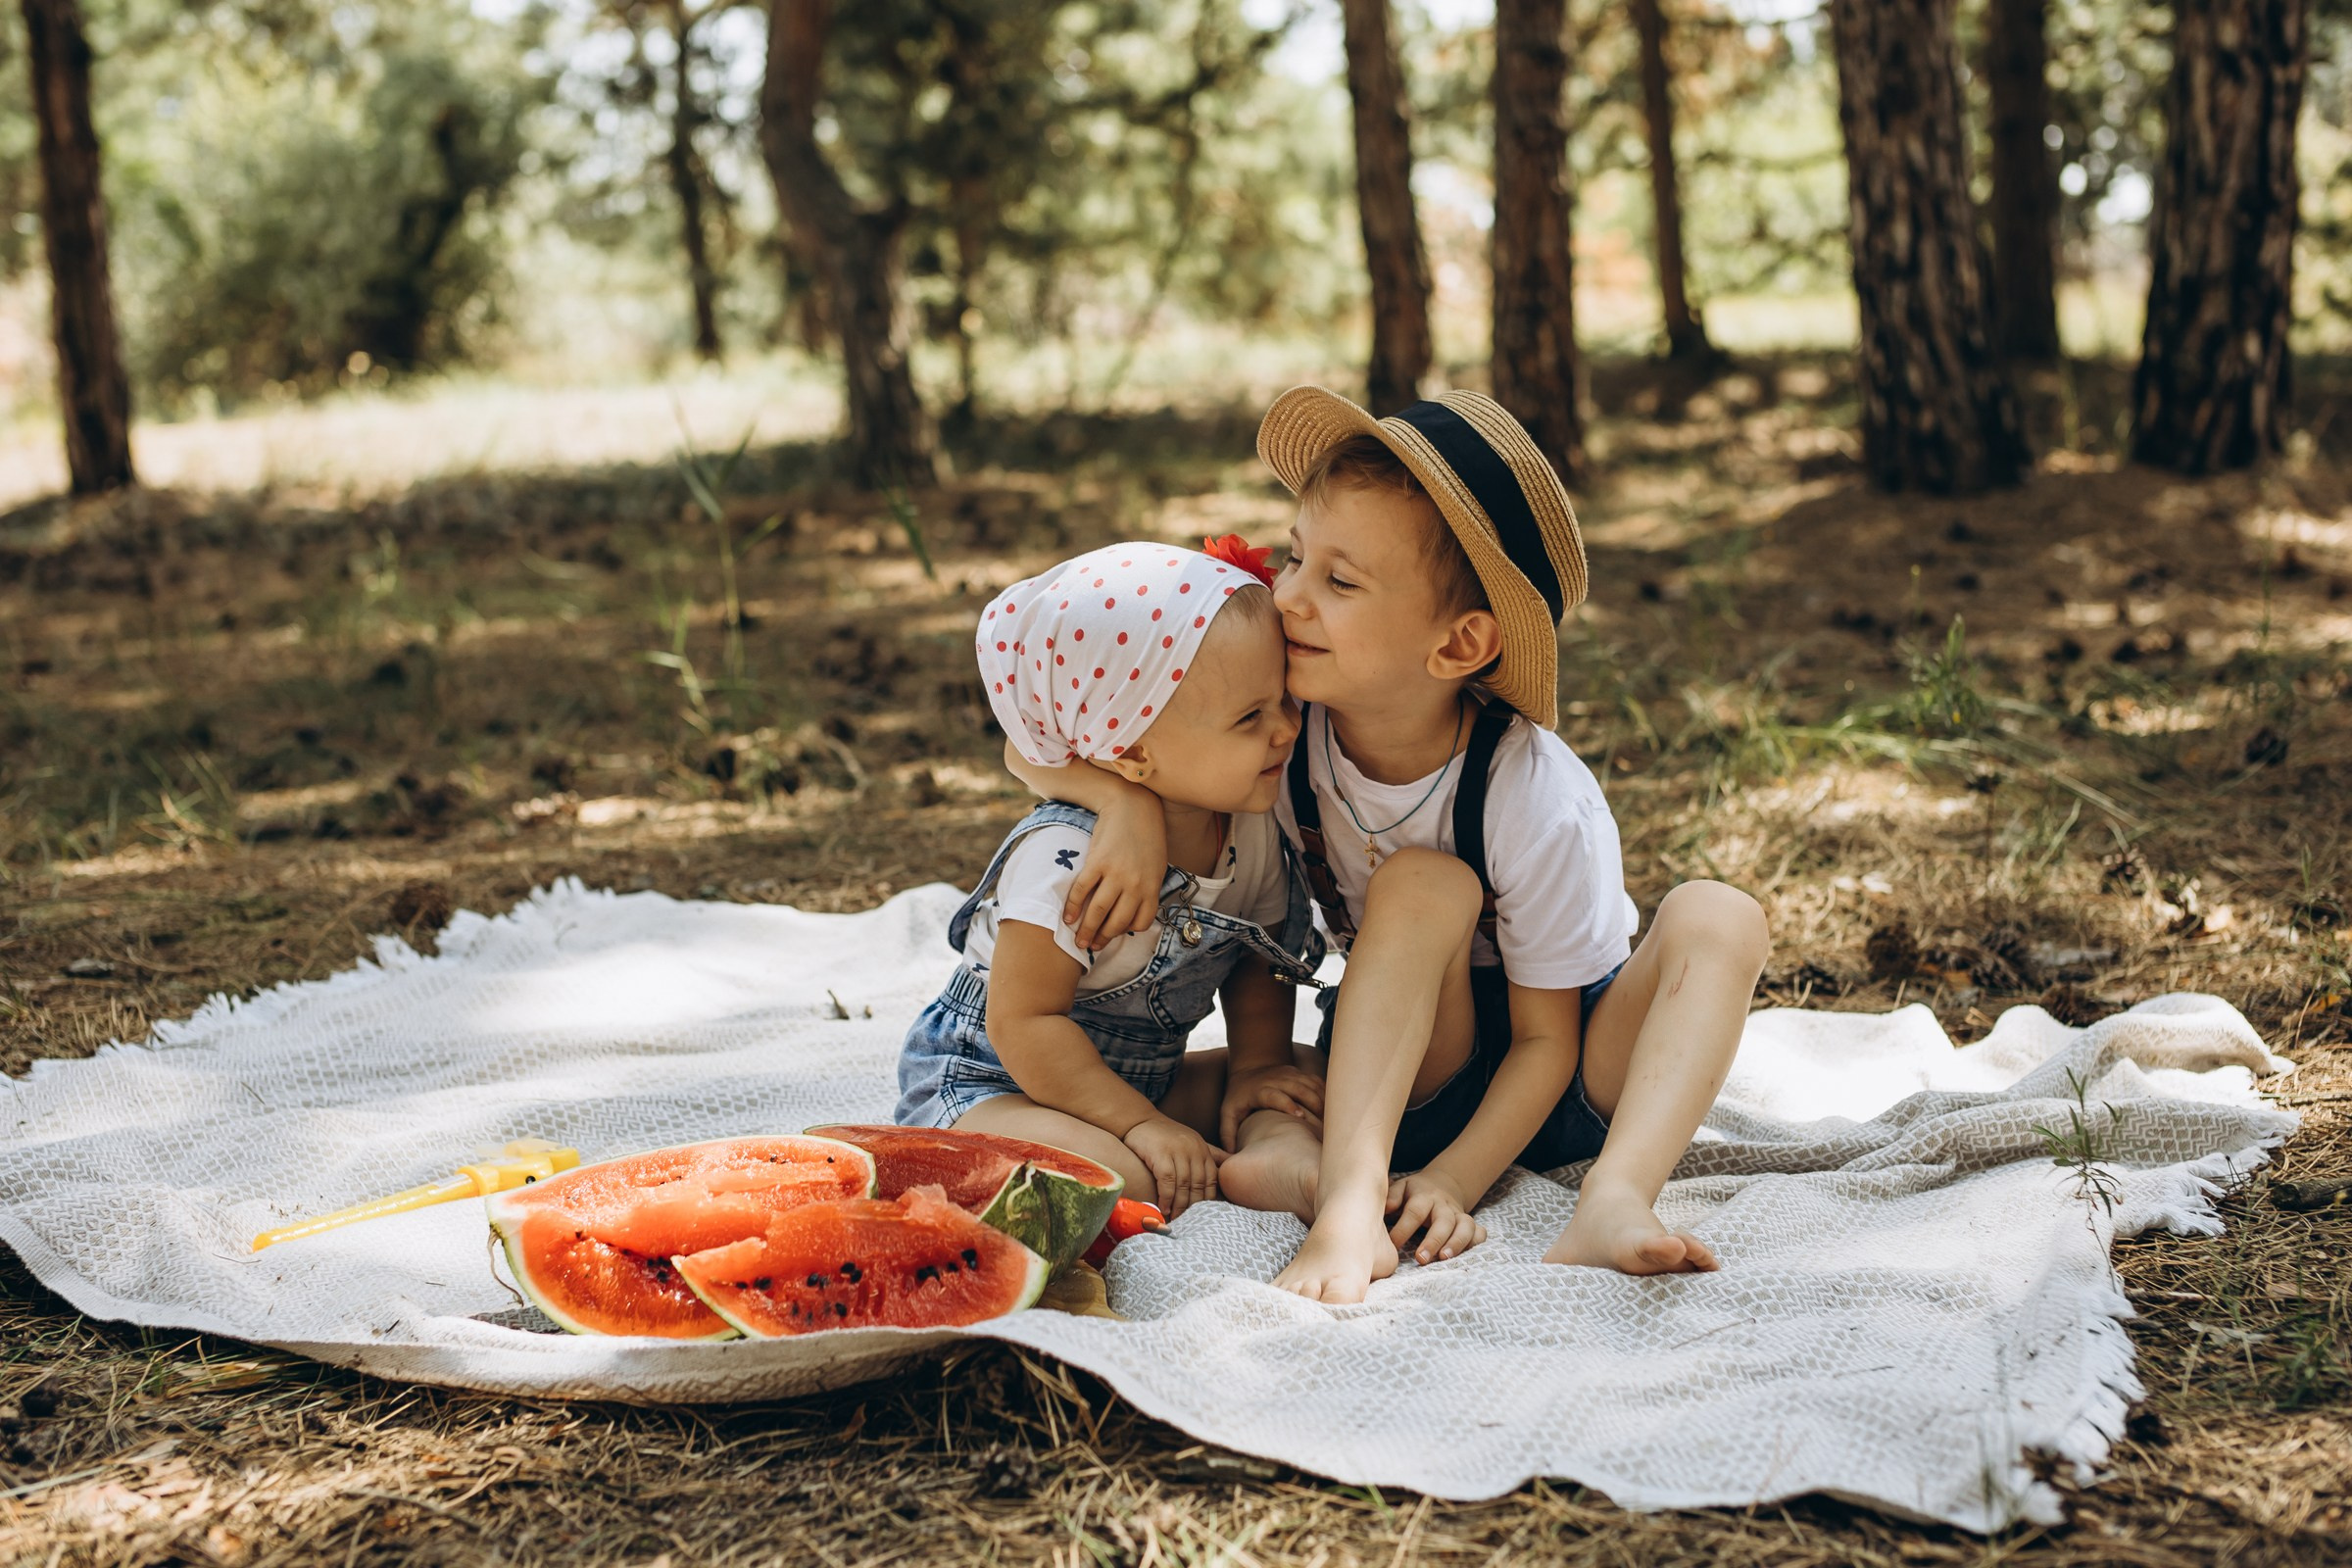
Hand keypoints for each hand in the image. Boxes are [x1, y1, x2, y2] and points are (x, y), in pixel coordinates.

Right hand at [1062, 790, 1166, 949]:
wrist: (1132, 806)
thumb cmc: (1145, 836)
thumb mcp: (1155, 865)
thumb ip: (1145, 888)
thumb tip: (1130, 911)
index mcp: (1152, 887)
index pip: (1141, 922)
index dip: (1125, 932)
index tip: (1113, 935)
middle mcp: (1135, 884)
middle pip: (1117, 922)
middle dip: (1102, 938)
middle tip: (1090, 946)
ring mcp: (1116, 874)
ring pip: (1098, 911)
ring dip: (1086, 930)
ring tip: (1078, 941)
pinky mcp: (1097, 862)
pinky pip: (1082, 890)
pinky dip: (1073, 907)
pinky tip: (1068, 917)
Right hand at [1122, 1116, 1222, 1217]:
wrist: (1139, 1120)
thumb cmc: (1166, 1135)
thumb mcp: (1192, 1142)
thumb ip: (1212, 1154)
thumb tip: (1233, 1165)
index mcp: (1203, 1149)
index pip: (1212, 1180)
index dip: (1207, 1200)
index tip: (1202, 1215)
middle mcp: (1193, 1149)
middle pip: (1198, 1185)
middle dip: (1193, 1206)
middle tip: (1188, 1222)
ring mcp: (1177, 1151)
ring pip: (1183, 1185)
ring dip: (1179, 1206)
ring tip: (1176, 1219)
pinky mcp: (1161, 1153)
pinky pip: (1167, 1181)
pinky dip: (1166, 1198)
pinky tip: (1163, 1208)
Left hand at [1218, 1064, 1324, 1149]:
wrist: (1251, 1067)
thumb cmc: (1239, 1096)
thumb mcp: (1228, 1113)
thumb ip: (1227, 1134)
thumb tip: (1230, 1158)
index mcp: (1260, 1089)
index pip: (1275, 1094)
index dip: (1287, 1104)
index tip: (1300, 1117)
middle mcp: (1278, 1079)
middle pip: (1300, 1088)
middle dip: (1314, 1103)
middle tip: (1325, 1125)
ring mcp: (1292, 1075)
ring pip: (1313, 1085)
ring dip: (1325, 1101)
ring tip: (1334, 1122)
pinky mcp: (1301, 1074)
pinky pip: (1319, 1083)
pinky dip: (1328, 1096)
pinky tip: (1335, 1113)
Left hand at [1385, 1170, 1484, 1264]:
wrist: (1441, 1186)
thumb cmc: (1414, 1193)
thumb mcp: (1401, 1187)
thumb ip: (1392, 1197)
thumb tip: (1384, 1208)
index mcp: (1424, 1197)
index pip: (1415, 1212)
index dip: (1404, 1229)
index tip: (1392, 1245)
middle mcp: (1444, 1206)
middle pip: (1443, 1221)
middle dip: (1433, 1241)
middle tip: (1421, 1259)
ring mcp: (1459, 1215)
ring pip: (1465, 1227)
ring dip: (1457, 1243)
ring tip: (1444, 1259)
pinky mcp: (1470, 1225)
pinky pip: (1479, 1232)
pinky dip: (1477, 1243)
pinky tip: (1467, 1256)